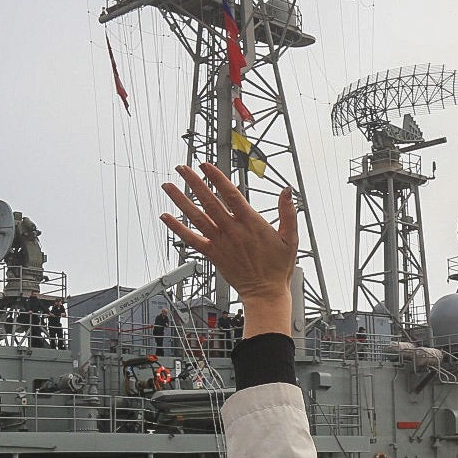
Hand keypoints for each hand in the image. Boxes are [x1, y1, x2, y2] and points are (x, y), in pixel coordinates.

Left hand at [160, 164, 298, 306]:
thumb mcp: (291, 238)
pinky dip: (177, 228)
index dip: (217, 178)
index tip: (206, 165)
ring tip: (168, 186)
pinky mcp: (213, 254)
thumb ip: (288, 213)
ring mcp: (220, 242)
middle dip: (194, 183)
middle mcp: (232, 230)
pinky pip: (191, 239)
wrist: (265, 293)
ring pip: (197, 217)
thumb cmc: (278, 267)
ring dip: (181, 200)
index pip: (231, 194)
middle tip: (182, 168)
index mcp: (251, 223)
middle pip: (209, 202)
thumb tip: (287, 191)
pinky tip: (166, 217)